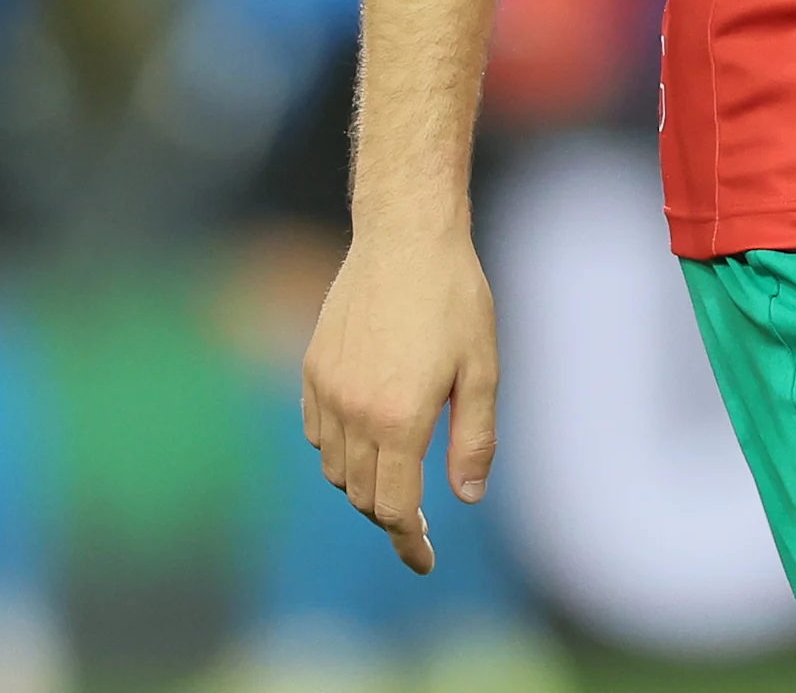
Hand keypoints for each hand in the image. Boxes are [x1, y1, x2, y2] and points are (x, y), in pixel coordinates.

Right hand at [299, 224, 498, 572]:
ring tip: (397, 476)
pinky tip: (367, 438)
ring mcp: (327, 388)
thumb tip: (466, 497)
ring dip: (363, 485)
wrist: (405, 235)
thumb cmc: (454, 298)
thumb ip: (474, 440)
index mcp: (400, 418)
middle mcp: (355, 410)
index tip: (425, 561)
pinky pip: (317, 432)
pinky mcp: (312, 367)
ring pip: (335, 468)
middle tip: (421, 520)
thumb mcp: (483, 370)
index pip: (395, 507)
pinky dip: (338, 451)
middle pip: (362, 496)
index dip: (410, 542)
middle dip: (391, 517)